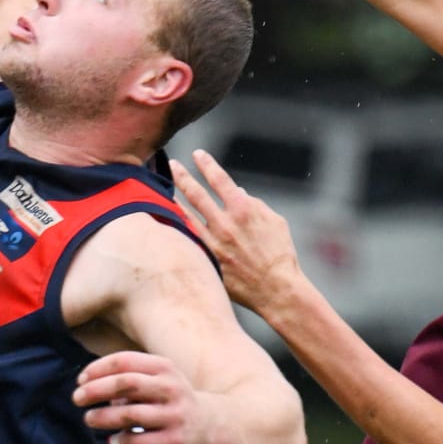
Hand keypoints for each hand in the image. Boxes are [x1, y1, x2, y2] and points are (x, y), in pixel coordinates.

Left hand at [73, 352, 207, 443]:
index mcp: (164, 367)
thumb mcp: (155, 378)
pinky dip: (122, 439)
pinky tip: (118, 437)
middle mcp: (172, 388)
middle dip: (95, 390)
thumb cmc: (168, 399)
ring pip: (129, 414)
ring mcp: (174, 416)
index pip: (124, 361)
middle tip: (77, 398)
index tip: (80, 380)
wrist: (207, 425)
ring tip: (89, 419)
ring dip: (103, 417)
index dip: (97, 369)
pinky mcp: (174, 442)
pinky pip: (137, 441)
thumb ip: (126, 378)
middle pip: (125, 384)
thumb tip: (88, 387)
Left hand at [169, 153, 307, 321]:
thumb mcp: (275, 222)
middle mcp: (223, 223)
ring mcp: (212, 243)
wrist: (276, 289)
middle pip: (196, 193)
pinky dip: (177, 229)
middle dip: (183, 176)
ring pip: (185, 216)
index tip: (197, 154)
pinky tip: (168, 223)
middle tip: (173, 165)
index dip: (207, 164)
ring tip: (161, 190)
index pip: (219, 179)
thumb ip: (255, 204)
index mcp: (242, 209)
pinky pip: (188, 240)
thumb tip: (237, 192)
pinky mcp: (207, 260)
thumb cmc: (280, 255)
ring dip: (173, 200)